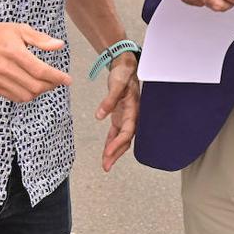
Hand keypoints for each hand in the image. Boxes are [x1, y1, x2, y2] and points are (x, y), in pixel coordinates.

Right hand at [0, 21, 71, 102]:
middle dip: (51, 85)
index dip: (57, 77)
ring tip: (44, 83)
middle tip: (57, 80)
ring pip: (27, 95)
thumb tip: (59, 45)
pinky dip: (27, 95)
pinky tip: (31, 86)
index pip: (40, 70)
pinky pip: (15, 97)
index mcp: (14, 52)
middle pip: (35, 86)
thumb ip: (41, 39)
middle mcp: (5, 67)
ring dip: (40, 92)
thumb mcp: (21, 30)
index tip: (67, 80)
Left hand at [95, 54, 139, 171]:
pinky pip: (116, 133)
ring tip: (105, 165)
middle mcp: (133, 116)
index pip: (127, 131)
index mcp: (134, 109)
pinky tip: (106, 152)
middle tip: (106, 166)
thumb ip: (109, 100)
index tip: (109, 152)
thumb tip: (99, 116)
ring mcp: (127, 117)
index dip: (118, 143)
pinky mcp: (121, 116)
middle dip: (116, 153)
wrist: (127, 67)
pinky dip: (110, 142)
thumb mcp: (116, 84)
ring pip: (121, 139)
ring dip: (114, 151)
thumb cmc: (124, 74)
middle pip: (125, 139)